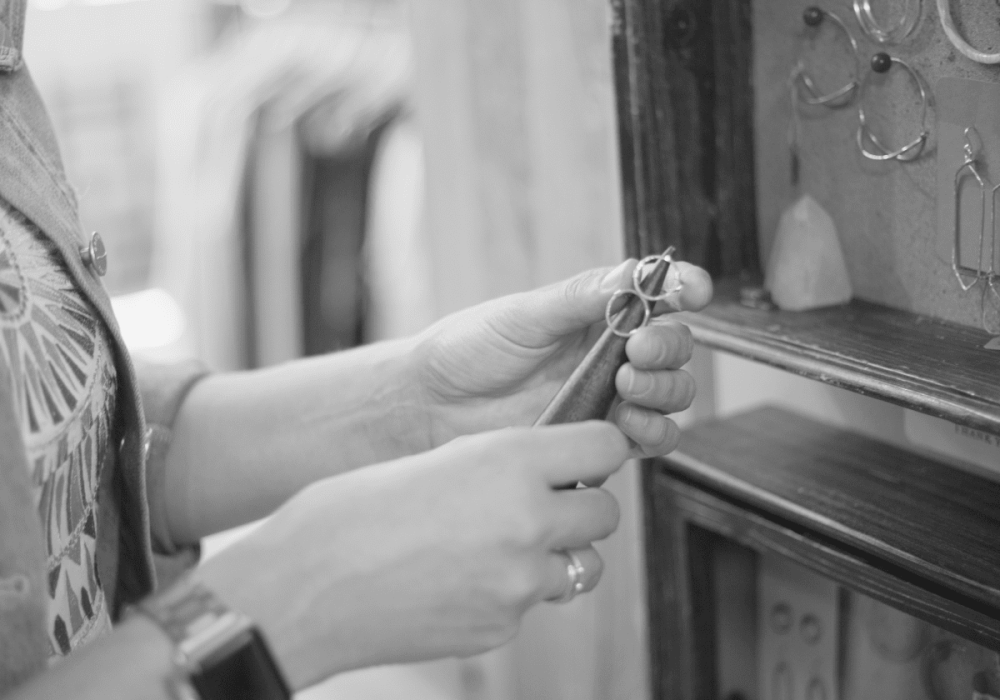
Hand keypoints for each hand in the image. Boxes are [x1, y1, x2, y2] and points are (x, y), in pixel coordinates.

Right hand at [195, 422, 628, 689]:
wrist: (303, 590)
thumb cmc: (349, 513)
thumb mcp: (433, 460)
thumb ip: (499, 467)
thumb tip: (539, 477)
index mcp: (509, 461)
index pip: (605, 447)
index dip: (595, 450)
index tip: (582, 457)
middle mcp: (528, 520)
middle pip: (605, 513)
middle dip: (579, 508)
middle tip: (540, 505)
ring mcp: (519, 582)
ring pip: (581, 567)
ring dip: (553, 556)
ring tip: (498, 548)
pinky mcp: (502, 628)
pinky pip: (532, 605)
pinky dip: (510, 593)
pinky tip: (461, 581)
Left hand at [412, 259, 712, 456]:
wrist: (431, 406)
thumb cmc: (470, 350)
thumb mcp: (525, 315)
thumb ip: (583, 297)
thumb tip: (637, 271)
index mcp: (596, 313)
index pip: (657, 295)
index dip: (685, 289)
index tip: (693, 290)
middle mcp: (610, 353)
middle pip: (675, 349)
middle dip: (669, 348)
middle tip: (637, 350)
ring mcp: (608, 397)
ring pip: (671, 395)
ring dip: (664, 390)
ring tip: (627, 387)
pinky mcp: (598, 438)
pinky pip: (649, 439)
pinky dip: (653, 431)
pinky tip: (627, 424)